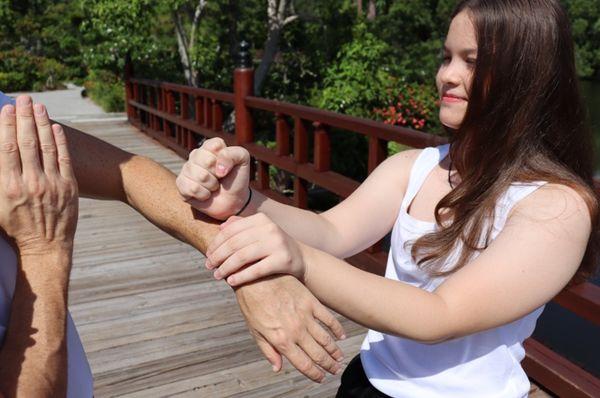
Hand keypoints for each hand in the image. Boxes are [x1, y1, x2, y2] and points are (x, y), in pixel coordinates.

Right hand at [0, 96, 77, 255]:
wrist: (45, 246)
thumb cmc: (16, 228)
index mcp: (8, 187)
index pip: (6, 149)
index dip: (6, 126)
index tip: (6, 109)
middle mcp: (30, 183)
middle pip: (26, 142)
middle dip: (25, 117)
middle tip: (25, 99)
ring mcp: (51, 184)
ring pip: (46, 147)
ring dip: (42, 124)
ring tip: (39, 106)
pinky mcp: (68, 186)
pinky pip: (64, 159)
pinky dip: (60, 142)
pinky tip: (55, 128)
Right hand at [176, 137, 250, 219]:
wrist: (233, 201)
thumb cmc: (237, 178)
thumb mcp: (243, 160)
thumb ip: (234, 154)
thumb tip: (218, 168)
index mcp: (209, 147)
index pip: (214, 146)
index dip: (224, 159)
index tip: (227, 166)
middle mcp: (196, 155)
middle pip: (205, 161)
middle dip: (217, 174)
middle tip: (220, 178)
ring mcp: (186, 169)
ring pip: (199, 176)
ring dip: (211, 185)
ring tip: (214, 187)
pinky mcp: (181, 184)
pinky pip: (191, 188)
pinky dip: (203, 195)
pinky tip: (206, 194)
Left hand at [206, 213, 304, 285]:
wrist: (302, 259)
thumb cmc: (274, 246)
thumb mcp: (260, 232)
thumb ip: (242, 226)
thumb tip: (221, 227)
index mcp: (261, 219)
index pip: (231, 230)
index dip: (216, 243)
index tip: (207, 254)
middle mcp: (269, 228)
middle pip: (234, 243)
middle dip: (218, 256)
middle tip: (208, 266)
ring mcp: (277, 244)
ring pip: (242, 257)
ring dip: (226, 267)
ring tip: (217, 275)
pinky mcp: (282, 260)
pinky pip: (256, 270)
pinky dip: (240, 277)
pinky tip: (231, 281)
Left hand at [235, 275, 345, 382]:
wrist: (255, 276)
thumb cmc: (252, 304)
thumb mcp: (255, 330)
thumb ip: (268, 350)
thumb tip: (277, 368)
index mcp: (281, 340)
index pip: (303, 364)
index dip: (314, 374)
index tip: (321, 379)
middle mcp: (296, 331)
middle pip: (318, 354)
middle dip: (328, 365)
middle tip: (335, 370)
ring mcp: (305, 316)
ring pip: (325, 339)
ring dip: (334, 351)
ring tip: (340, 358)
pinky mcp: (310, 302)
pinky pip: (328, 319)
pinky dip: (337, 329)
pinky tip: (341, 336)